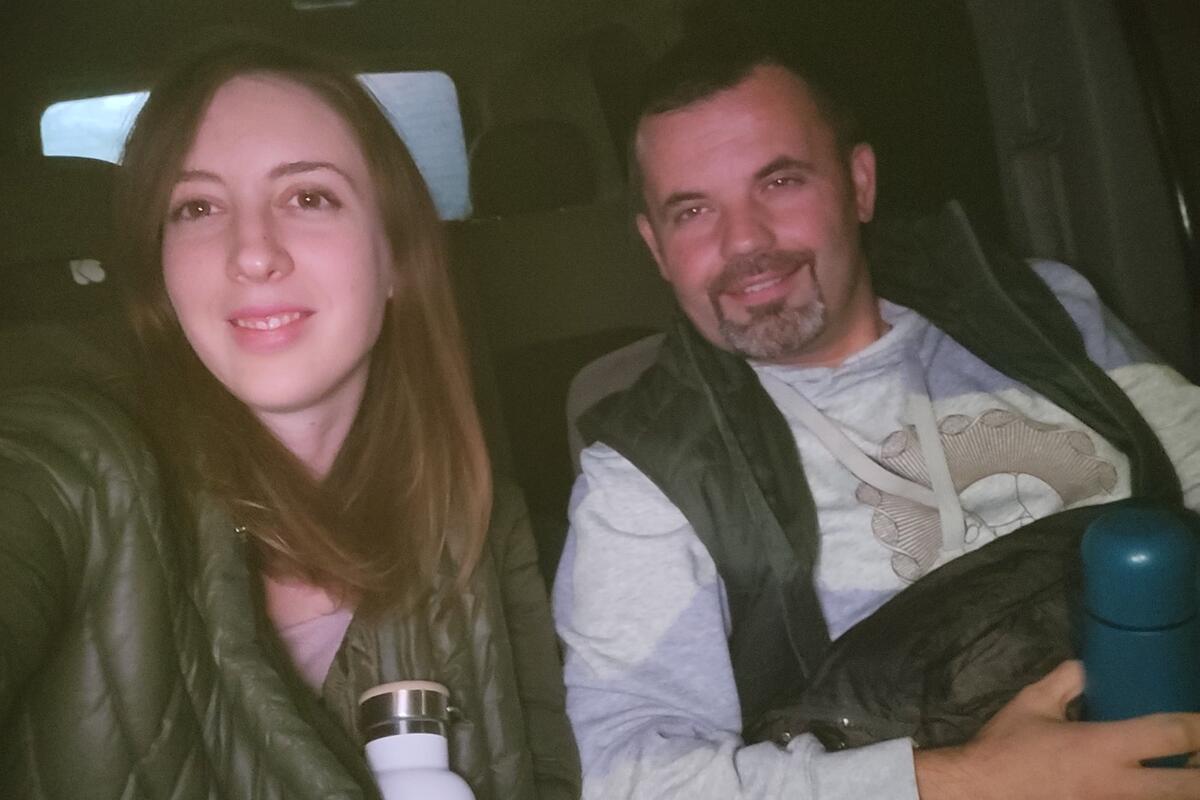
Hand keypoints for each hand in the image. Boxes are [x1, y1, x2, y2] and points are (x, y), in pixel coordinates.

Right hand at [914, 660, 1199, 799]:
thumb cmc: (1007, 746)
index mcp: (1103, 745)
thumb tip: (1087, 666)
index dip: (1199, 727)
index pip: (1172, 735)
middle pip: (1189, 786)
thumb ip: (1065, 680)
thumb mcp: (1033, 703)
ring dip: (1181, 788)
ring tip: (1184, 775)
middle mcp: (1119, 782)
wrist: (980, 791)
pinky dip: (1151, 797)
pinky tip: (1150, 789)